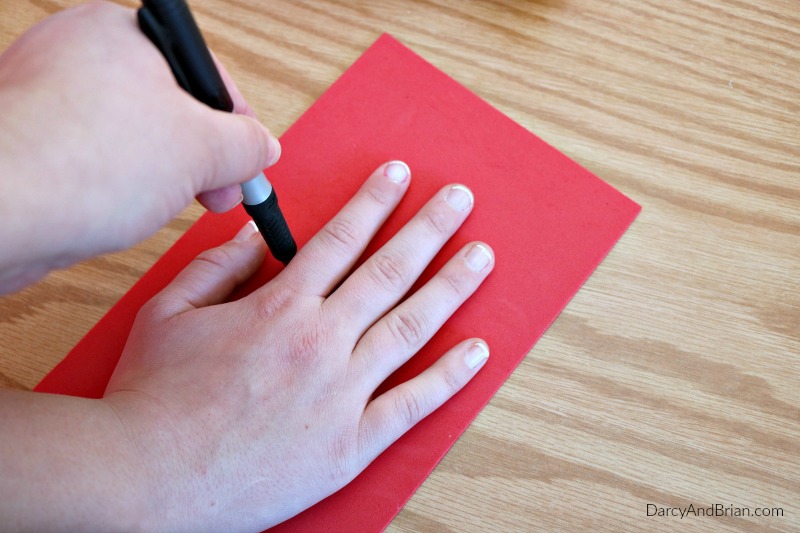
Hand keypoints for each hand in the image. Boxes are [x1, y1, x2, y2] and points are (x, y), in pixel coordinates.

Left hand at [0, 1, 277, 291]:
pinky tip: (125, 210)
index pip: (204, 73)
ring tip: (173, 203)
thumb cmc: (83, 163)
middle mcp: (79, 54)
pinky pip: (97, 160)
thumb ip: (244, 145)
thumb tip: (261, 147)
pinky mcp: (32, 142)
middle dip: (203, 156)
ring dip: (166, 173)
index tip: (250, 159)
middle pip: (169, 105)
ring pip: (134, 136)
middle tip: (220, 190)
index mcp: (121, 32)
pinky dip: (121, 186)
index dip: (237, 122)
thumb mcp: (201, 150)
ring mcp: (51, 98)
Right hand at [104, 161, 494, 530]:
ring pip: (411, 327)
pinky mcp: (351, 443)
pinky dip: (449, 377)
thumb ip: (216, 267)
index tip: (400, 176)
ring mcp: (342, 393)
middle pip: (389, 271)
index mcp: (279, 308)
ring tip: (482, 257)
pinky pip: (412, 404)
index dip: (374, 202)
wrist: (148, 476)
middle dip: (429, 228)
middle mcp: (320, 342)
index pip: (341, 240)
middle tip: (460, 198)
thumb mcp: (168, 312)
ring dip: (452, 286)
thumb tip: (254, 236)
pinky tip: (476, 351)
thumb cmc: (152, 395)